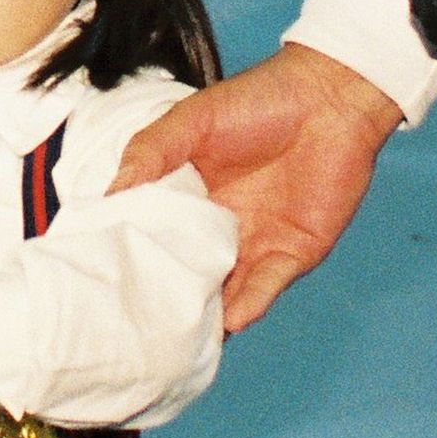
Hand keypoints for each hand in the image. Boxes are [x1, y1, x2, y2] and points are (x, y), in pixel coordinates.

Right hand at [112, 41, 398, 329]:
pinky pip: (265, 288)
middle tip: (134, 326)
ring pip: (224, 293)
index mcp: (191, 197)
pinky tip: (227, 321)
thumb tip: (109, 195)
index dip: (134, 260)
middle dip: (166, 300)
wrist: (331, 98)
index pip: (156, 238)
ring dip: (204, 316)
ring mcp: (256, 245)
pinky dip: (246, 307)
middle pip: (188, 275)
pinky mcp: (293, 254)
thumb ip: (149, 153)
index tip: (106, 284)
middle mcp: (221, 228)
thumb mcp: (190, 120)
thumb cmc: (259, 100)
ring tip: (173, 339)